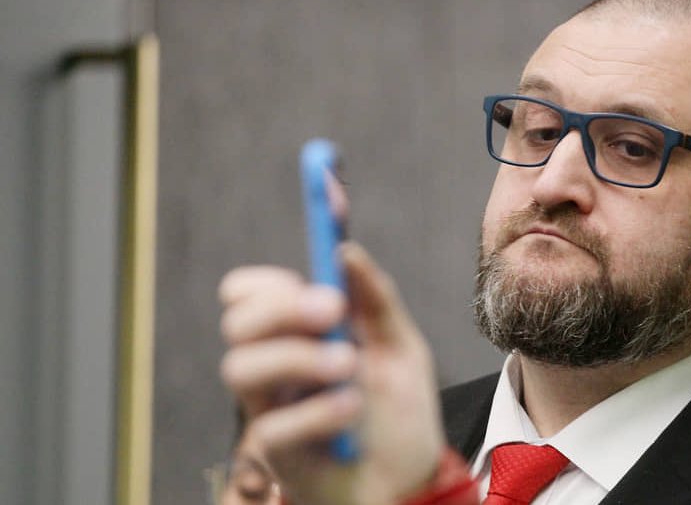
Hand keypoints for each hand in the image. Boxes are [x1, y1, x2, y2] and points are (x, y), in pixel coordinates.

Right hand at [219, 243, 444, 504]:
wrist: (412, 481)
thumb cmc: (398, 415)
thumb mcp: (402, 348)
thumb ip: (377, 299)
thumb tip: (346, 249)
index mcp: (298, 336)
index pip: (250, 295)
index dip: (271, 273)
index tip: (310, 265)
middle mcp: (276, 368)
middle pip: (239, 324)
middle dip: (283, 308)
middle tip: (332, 309)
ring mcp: (272, 410)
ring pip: (240, 368)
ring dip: (297, 357)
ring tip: (348, 365)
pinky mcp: (278, 455)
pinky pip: (273, 426)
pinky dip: (317, 411)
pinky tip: (352, 409)